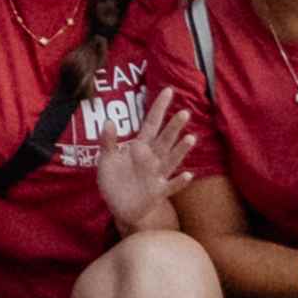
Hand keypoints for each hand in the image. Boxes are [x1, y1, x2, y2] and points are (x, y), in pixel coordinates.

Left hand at [92, 90, 202, 237]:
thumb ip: (107, 141)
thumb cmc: (115, 180)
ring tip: (190, 138)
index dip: (159, 108)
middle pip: (164, 140)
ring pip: (171, 160)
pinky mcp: (157, 193)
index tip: (168, 90)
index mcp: (140, 147)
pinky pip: (170, 187)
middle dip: (173, 128)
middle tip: (184, 113)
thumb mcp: (107, 159)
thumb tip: (108, 121)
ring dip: (180, 151)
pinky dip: (179, 182)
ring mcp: (157, 175)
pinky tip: (188, 175)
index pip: (151, 124)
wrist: (119, 207)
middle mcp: (153, 159)